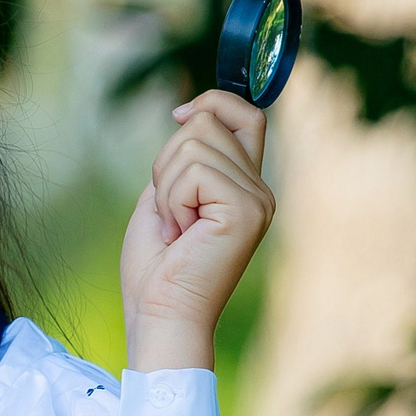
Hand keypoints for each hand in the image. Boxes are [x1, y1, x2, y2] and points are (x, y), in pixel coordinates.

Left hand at [120, 88, 273, 372]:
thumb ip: (184, 159)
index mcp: (244, 187)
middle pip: (206, 123)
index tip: (177, 114)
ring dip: (166, 186)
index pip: (246, 115)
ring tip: (176, 227)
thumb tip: (189, 112)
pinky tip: (181, 233)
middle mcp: (260, 190)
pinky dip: (172, 199)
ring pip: (195, 142)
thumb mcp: (165, 196)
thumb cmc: (156, 268)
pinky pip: (194, 169)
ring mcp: (257, 198)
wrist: (160, 314)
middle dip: (167, 162)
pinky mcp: (246, 209)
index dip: (213, 102)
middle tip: (170, 214)